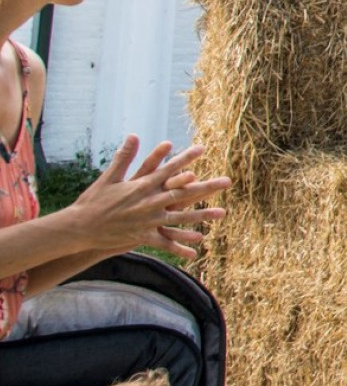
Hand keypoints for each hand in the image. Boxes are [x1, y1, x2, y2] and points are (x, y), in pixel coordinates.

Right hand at [71, 138, 225, 257]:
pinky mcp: (143, 236)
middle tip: (227, 181)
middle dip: (207, 187)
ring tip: (222, 213)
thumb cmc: (93, 201)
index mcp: (142, 185)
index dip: (186, 158)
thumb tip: (133, 135)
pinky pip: (166, 241)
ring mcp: (148, 220)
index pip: (169, 169)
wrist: (79, 227)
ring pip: (181, 217)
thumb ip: (124, 157)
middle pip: (184, 192)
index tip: (202, 148)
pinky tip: (196, 249)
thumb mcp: (109, 177)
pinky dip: (180, 245)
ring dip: (203, 216)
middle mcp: (149, 201)